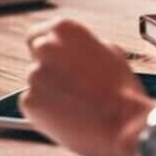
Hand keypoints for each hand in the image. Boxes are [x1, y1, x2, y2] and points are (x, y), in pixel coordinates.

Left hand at [20, 19, 153, 155]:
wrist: (125, 125)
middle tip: (68, 86)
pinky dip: (45, 112)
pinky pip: (33, 105)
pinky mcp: (29, 101)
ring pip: (36, 83)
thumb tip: (76, 52)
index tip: (52, 59)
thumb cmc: (123, 92)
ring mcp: (34, 75)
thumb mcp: (110, 53)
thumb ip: (84, 47)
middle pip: (36, 57)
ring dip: (49, 92)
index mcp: (64, 30)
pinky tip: (68, 117)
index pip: (38, 33)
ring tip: (77, 105)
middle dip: (49, 70)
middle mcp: (45, 48)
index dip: (47, 49)